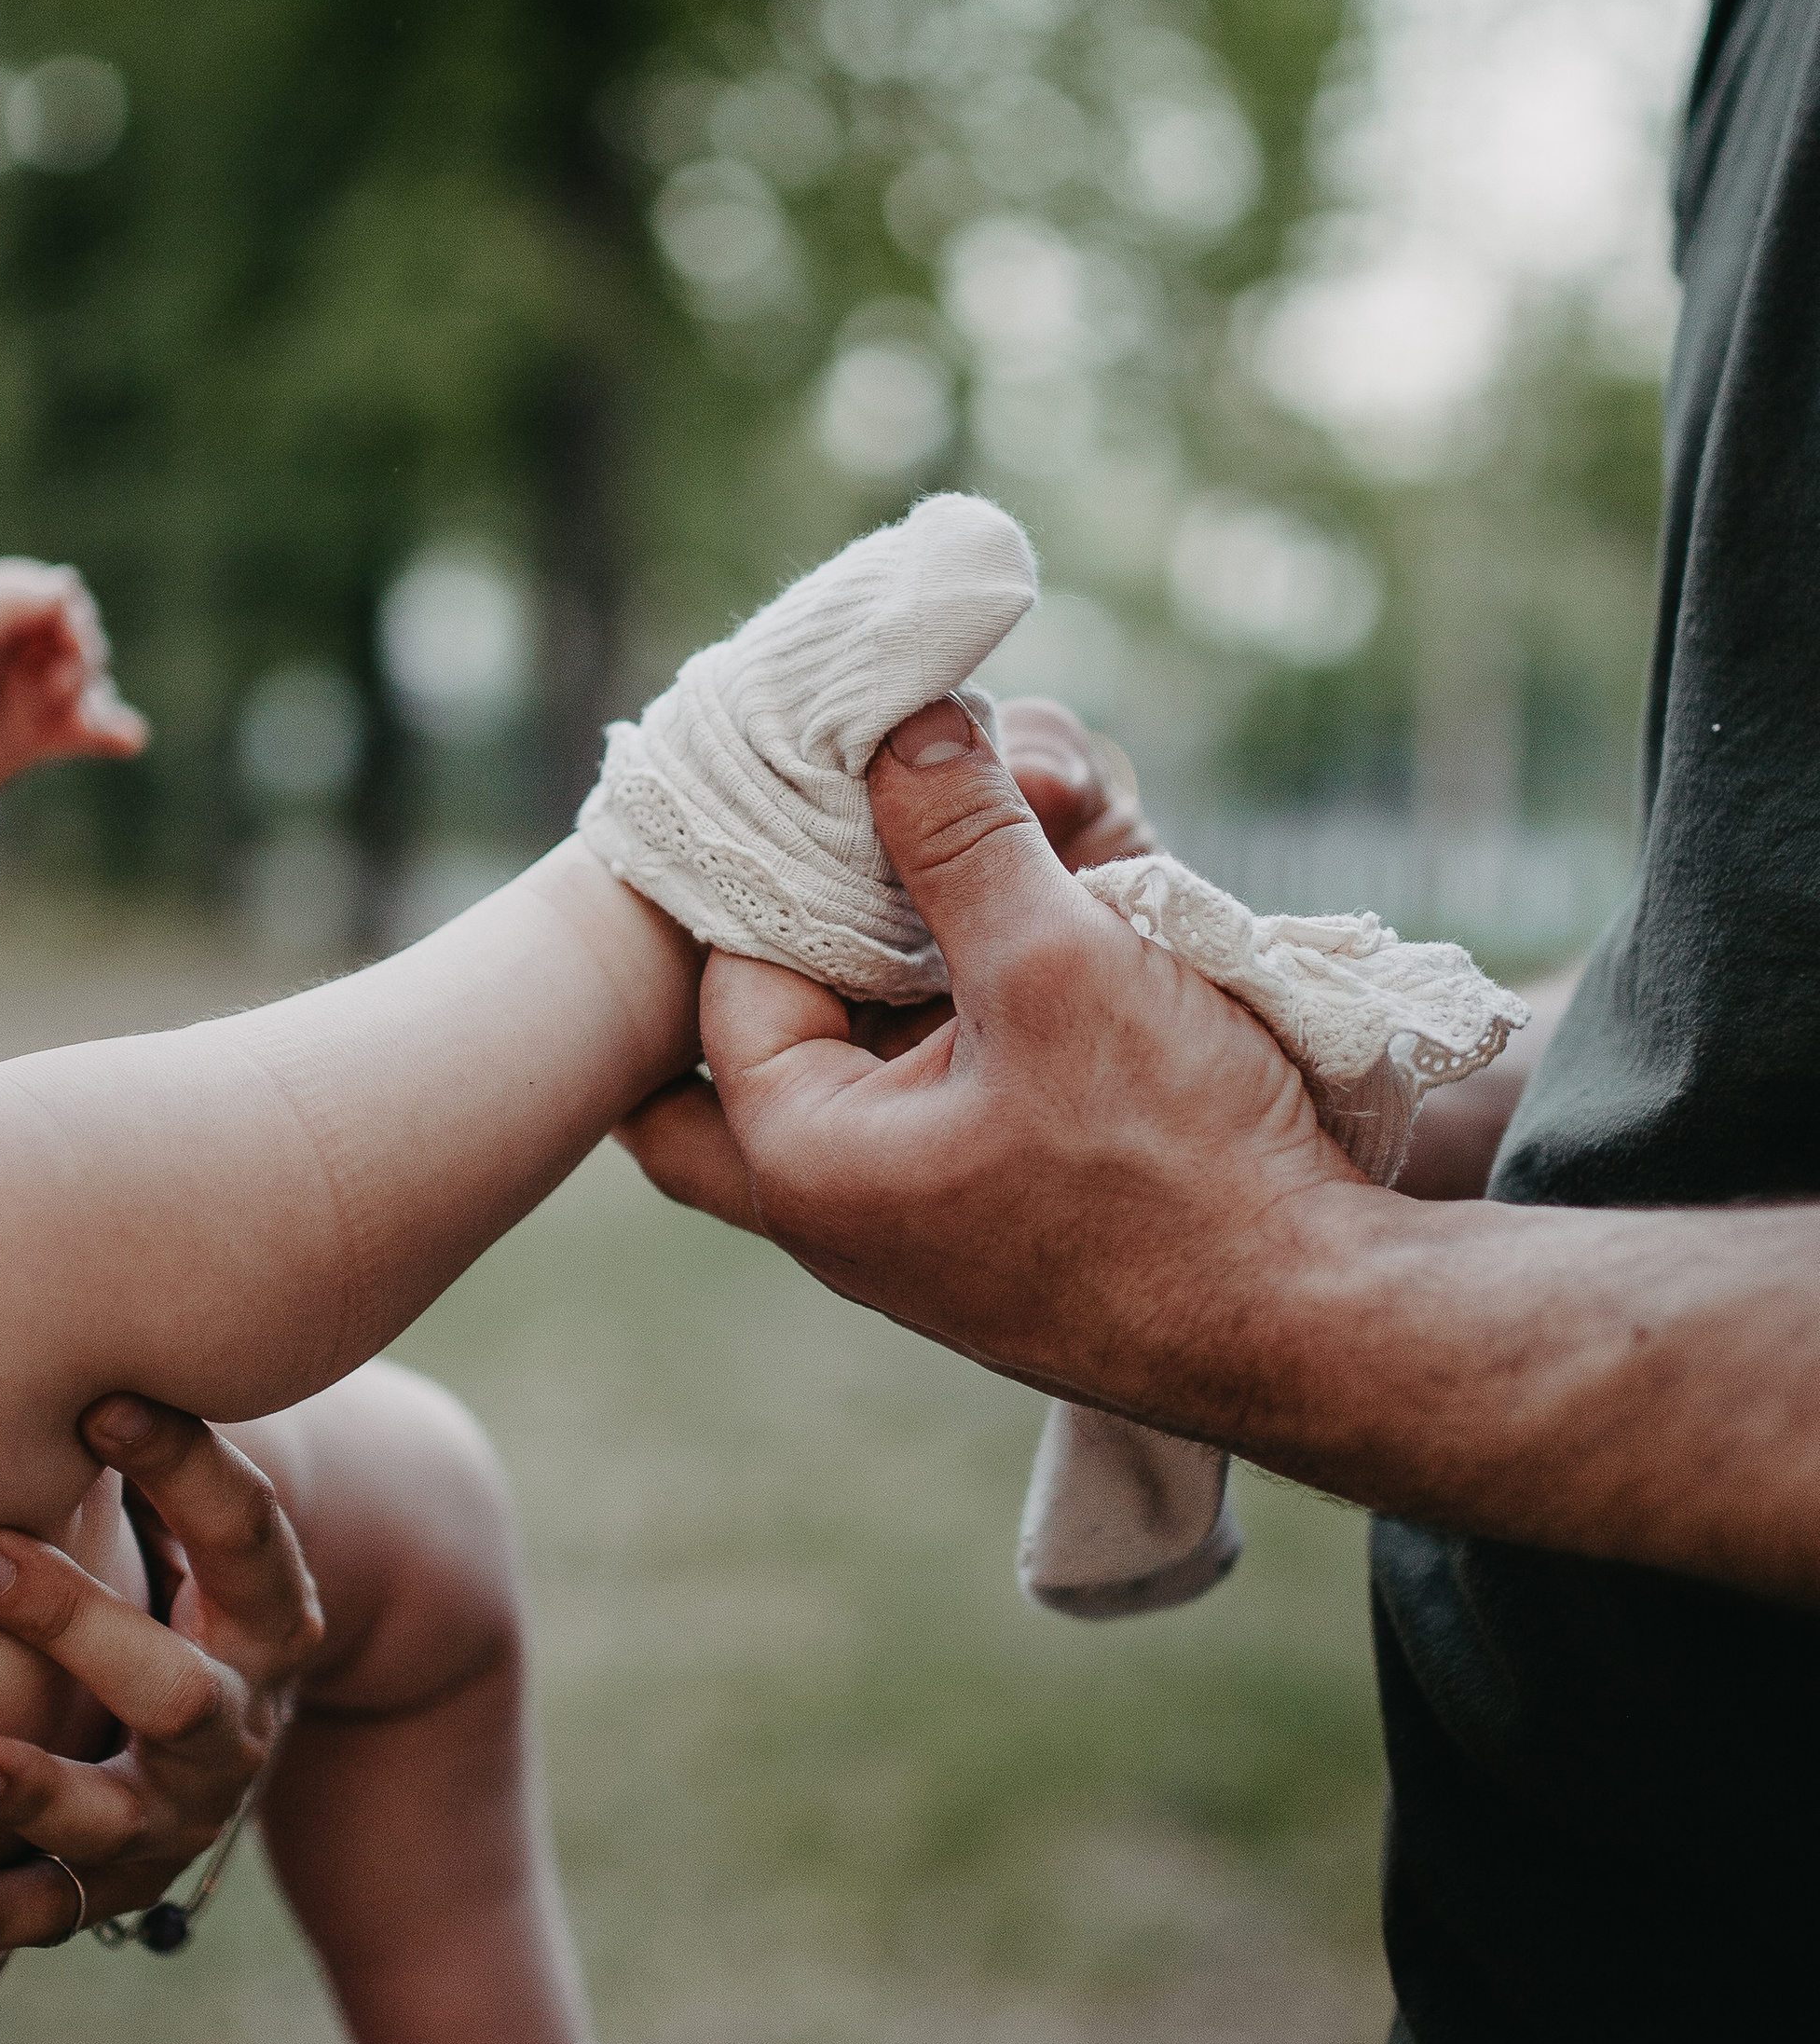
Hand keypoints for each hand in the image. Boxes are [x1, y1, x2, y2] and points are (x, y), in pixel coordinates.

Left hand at [0, 558, 147, 843]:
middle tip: (61, 678)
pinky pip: (90, 731)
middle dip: (81, 652)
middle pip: (77, 634)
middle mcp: (11, 645)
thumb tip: (70, 583)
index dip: (66, 610)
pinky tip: (129, 737)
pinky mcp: (36, 738)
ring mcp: (26, 692)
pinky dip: (114, 731)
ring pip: (89, 681)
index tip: (67, 628)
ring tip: (76, 711)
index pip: (49, 593)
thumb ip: (11, 600)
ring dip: (94, 691)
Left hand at [0, 1396, 322, 1969]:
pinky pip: (53, 1910)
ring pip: (118, 1811)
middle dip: (73, 1623)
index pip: (246, 1534)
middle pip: (175, 1684)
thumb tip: (39, 1264)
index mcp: (267, 1614)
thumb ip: (131, 1429)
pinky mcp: (116, 1879)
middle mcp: (236, 1719)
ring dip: (34, 1787)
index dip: (184, 1466)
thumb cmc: (166, 1572)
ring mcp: (181, 1810)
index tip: (97, 1399)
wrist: (227, 1727)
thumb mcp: (175, 1509)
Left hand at [691, 699, 1358, 1431]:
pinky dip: (963, 1010)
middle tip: (855, 837)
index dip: (786, 860)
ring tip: (988, 861)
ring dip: (905, 957)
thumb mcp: (1058, 962)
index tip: (859, 774)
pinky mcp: (989, 1217)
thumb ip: (960, 835)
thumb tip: (898, 722)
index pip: (726, 970)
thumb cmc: (1181, 1164)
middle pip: (750, 1038)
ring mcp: (911, 1222)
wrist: (1317, 1321)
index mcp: (802, 1159)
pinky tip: (1035, 938)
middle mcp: (833, 1206)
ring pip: (851, 1058)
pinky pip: (935, 1094)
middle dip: (796, 931)